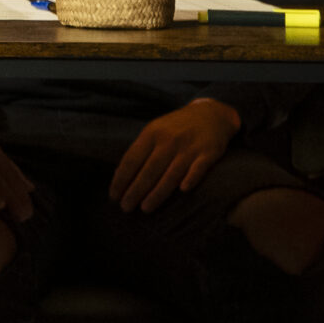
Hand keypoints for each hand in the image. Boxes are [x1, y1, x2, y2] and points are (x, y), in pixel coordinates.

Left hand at [108, 98, 239, 211]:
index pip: (131, 160)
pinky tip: (183, 191)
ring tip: (145, 208)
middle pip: (149, 170)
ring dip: (157, 193)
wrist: (210, 114)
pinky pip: (199, 168)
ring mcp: (189, 147)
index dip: (121, 179)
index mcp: (151, 134)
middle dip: (135, 191)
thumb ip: (140, 150)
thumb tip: (119, 175)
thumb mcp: (154, 131)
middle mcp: (168, 140)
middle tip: (125, 208)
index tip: (113, 196)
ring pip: (171, 174)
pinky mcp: (209, 152)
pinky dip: (191, 178)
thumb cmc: (176, 127)